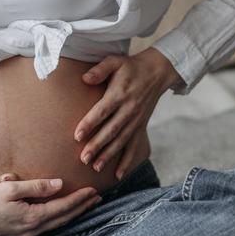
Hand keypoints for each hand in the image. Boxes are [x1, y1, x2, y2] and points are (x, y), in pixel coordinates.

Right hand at [0, 174, 102, 235]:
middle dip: (82, 207)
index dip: (79, 199)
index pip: (62, 207)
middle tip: (97, 198)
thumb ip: (36, 187)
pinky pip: (47, 227)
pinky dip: (59, 218)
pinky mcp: (20, 235)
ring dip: (72, 214)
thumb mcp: (10, 188)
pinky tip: (62, 213)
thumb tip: (59, 184)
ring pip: (57, 224)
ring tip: (86, 205)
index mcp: (32, 218)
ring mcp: (27, 235)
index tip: (93, 191)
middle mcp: (33, 230)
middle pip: (64, 218)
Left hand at [74, 48, 181, 181]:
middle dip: (97, 145)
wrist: (157, 72)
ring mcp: (136, 120)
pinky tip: (118, 174)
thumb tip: (85, 78)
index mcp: (119, 93)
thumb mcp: (115, 61)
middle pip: (111, 130)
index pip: (102, 111)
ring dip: (108, 155)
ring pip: (121, 141)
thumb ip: (100, 70)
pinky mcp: (141, 126)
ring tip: (95, 167)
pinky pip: (135, 146)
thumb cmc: (131, 66)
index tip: (77, 136)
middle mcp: (128, 109)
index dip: (89, 123)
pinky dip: (127, 161)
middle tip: (83, 158)